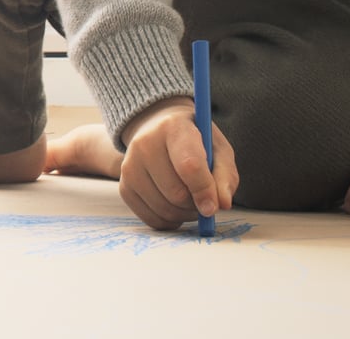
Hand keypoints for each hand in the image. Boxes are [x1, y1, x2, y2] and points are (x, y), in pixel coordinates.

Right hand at [118, 97, 237, 230]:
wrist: (157, 130)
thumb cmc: (195, 141)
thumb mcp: (218, 148)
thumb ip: (225, 175)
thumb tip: (222, 204)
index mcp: (173, 128)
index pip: (189, 165)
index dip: (204, 190)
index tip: (214, 207)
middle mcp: (145, 144)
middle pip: (176, 193)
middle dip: (196, 204)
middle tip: (203, 198)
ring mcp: (130, 165)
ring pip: (164, 209)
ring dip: (184, 214)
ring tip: (190, 199)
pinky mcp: (124, 186)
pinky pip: (151, 219)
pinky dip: (169, 220)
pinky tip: (174, 206)